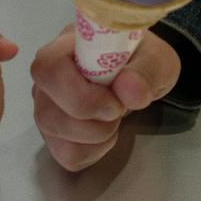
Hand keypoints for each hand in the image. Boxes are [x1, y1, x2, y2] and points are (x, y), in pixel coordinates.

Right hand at [31, 24, 179, 171]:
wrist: (135, 73)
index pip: (48, 69)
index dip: (81, 94)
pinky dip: (92, 150)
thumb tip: (129, 91)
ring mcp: (45, 104)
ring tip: (114, 117)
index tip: (116, 101)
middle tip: (119, 109)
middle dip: (92, 122)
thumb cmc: (137, 58)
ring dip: (95, 135)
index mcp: (64, 47)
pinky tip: (105, 130)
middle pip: (48, 112)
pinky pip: (65, 153)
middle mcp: (47, 76)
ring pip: (55, 134)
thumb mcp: (155, 57)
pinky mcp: (53, 131)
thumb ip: (146, 70)